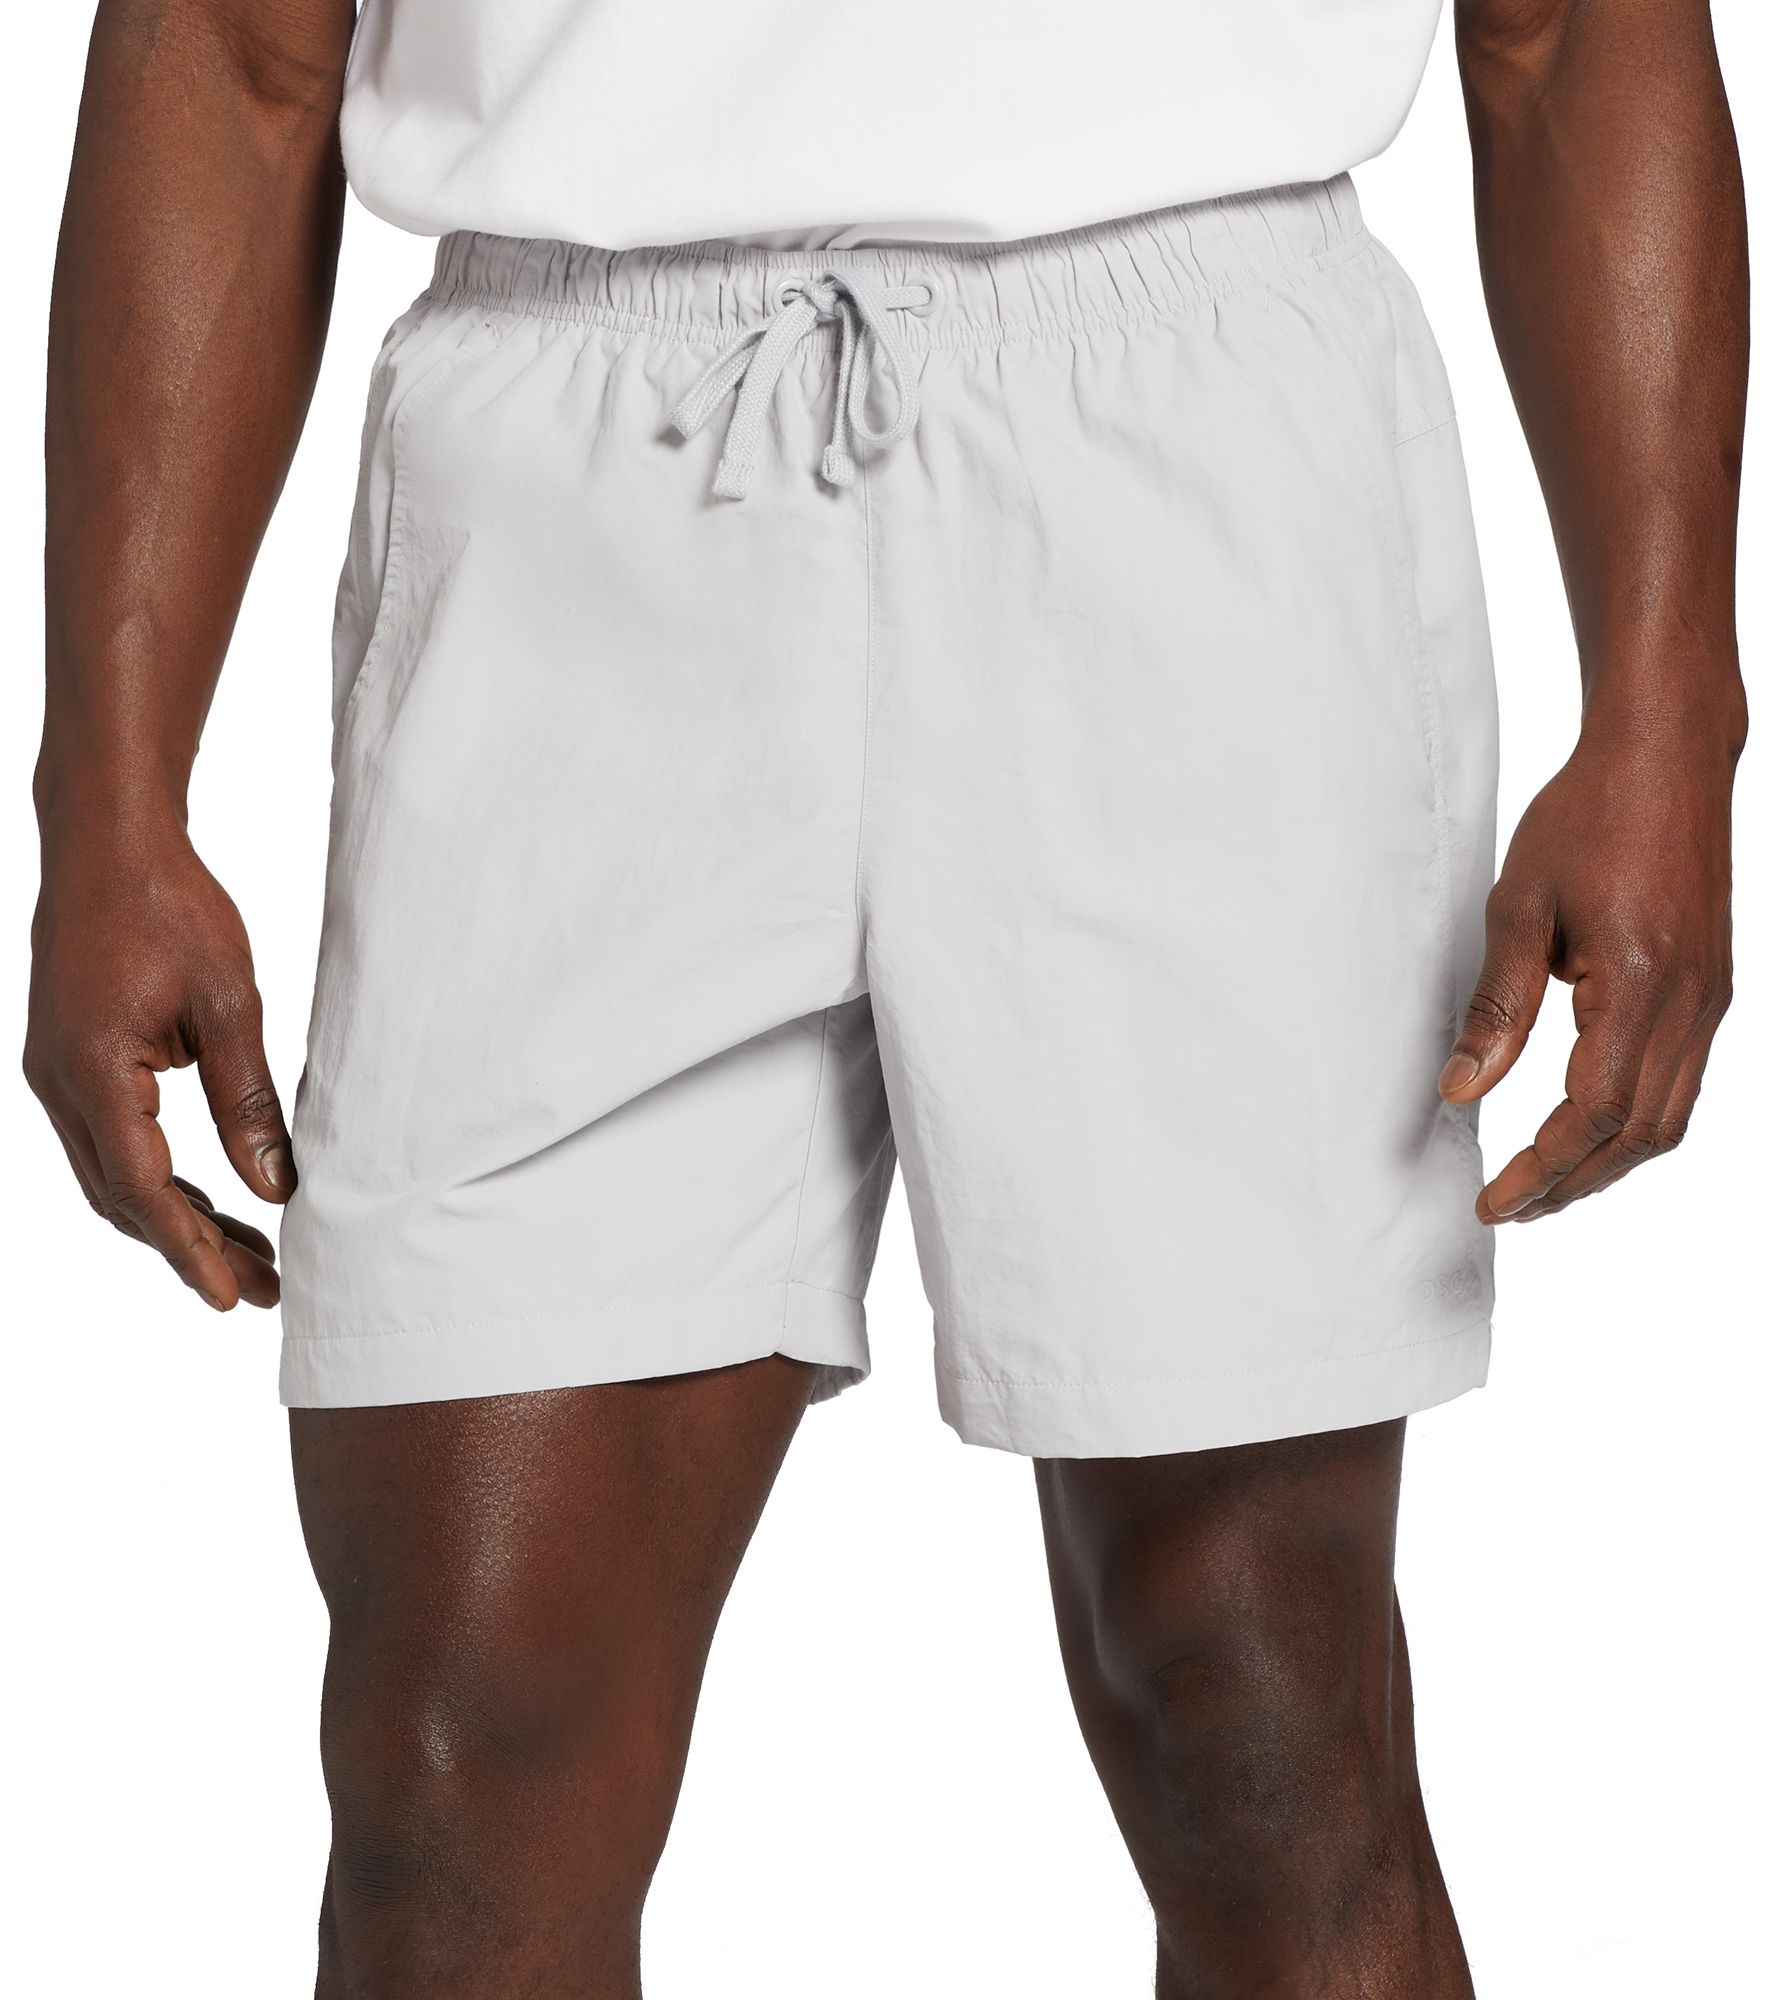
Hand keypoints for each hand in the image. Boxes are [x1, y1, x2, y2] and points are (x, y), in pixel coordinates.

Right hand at [25, 821, 291, 1307]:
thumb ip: (248, 1100)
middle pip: (124, 1198)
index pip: (144, 1191)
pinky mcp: (69, 1063)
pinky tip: (210, 1197)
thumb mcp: (229, 1004)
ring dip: (179, 1218)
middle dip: (193, 1247)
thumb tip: (277, 1187)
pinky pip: (110, 1142)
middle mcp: (59, 1085)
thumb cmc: (171, 907)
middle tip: (266, 1287)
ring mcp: (56, 1075)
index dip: (191, 1249)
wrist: (108, 842)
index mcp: (95, 1073)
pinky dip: (159, 1177)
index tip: (236, 1295)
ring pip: (114, 1176)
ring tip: (252, 1255)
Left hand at [1438, 717, 1736, 1224]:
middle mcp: (1691, 1003)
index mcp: (1640, 984)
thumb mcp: (1519, 904)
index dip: (1541, 1170)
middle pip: (1638, 1135)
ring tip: (1543, 1183)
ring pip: (1669, 1119)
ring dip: (1607, 1163)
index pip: (1592, 1114)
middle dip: (1571, 1183)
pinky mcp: (1714, 988)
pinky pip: (1684, 1083)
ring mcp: (1712, 999)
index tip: (1491, 1202)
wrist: (1669, 753)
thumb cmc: (1587, 816)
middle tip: (1509, 1207)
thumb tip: (1462, 1089)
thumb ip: (1496, 1005)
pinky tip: (1589, 1127)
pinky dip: (1636, 1123)